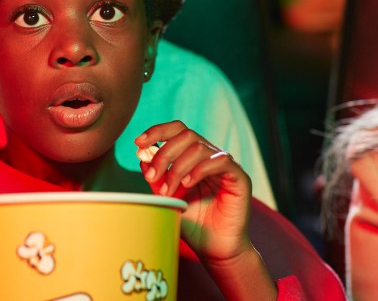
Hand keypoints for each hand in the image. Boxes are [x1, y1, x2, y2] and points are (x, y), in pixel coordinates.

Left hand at [134, 120, 252, 264]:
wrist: (214, 248)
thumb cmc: (192, 223)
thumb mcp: (166, 197)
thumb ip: (156, 176)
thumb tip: (142, 154)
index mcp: (193, 156)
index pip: (177, 130)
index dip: (157, 131)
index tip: (138, 142)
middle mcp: (210, 155)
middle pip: (186, 135)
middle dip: (164, 154)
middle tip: (152, 177)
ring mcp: (225, 165)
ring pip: (199, 148)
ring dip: (177, 168)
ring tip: (168, 191)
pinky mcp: (239, 177)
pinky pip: (220, 161)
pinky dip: (199, 170)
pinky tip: (188, 184)